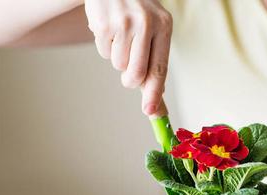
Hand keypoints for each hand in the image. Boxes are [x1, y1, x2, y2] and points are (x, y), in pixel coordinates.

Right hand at [84, 0, 171, 115]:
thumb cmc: (136, 11)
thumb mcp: (153, 28)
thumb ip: (155, 62)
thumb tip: (156, 101)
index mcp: (163, 25)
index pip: (160, 68)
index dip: (154, 93)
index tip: (150, 112)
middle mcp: (146, 23)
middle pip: (136, 73)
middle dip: (131, 80)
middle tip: (129, 75)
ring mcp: (123, 22)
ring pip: (118, 64)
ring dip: (117, 57)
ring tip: (120, 36)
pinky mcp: (103, 23)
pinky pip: (103, 52)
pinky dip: (105, 45)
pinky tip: (109, 28)